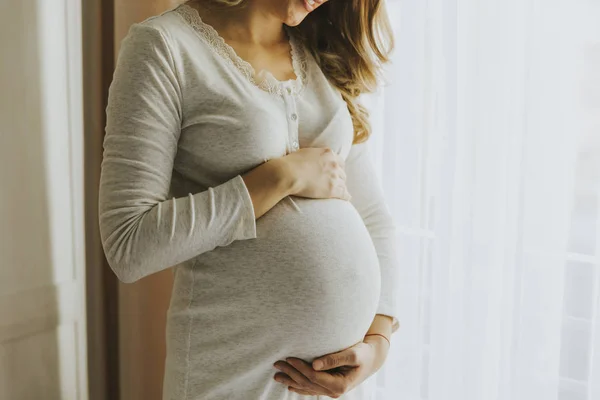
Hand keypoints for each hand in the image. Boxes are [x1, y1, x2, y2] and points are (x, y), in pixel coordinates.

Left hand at [272, 336, 389, 397]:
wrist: (372, 359)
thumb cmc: (363, 353)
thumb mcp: (352, 354)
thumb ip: (334, 359)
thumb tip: (314, 364)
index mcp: (340, 384)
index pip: (314, 377)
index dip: (300, 368)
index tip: (289, 358)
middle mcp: (334, 391)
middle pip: (307, 383)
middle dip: (291, 373)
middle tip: (277, 364)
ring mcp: (331, 391)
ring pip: (307, 388)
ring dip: (291, 381)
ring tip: (276, 375)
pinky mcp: (329, 387)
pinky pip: (311, 389)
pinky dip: (299, 387)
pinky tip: (290, 384)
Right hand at [274, 147, 350, 200]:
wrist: (288, 173)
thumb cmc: (291, 163)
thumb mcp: (305, 153)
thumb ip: (314, 155)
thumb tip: (313, 158)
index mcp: (328, 153)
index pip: (340, 162)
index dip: (338, 168)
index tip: (335, 173)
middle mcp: (334, 164)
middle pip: (342, 173)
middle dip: (339, 178)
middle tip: (335, 183)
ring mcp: (334, 177)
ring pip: (343, 184)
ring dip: (341, 187)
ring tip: (339, 192)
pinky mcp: (332, 190)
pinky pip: (344, 194)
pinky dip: (345, 196)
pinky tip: (346, 198)